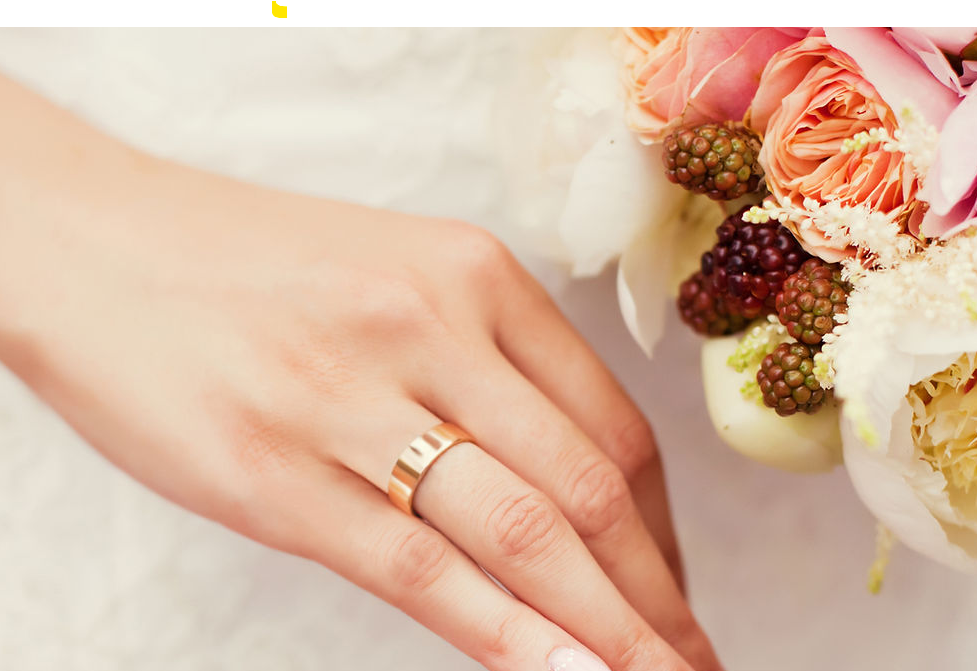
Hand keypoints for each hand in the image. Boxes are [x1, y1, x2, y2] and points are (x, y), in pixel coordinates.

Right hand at [0, 76, 721, 670]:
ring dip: (606, 628)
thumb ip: (486, 369)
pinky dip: (508, 636)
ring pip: (524, 533)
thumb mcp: (398, 278)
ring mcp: (354, 402)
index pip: (613, 424)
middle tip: (689, 660)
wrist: (99, 248)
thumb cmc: (254, 270)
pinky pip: (422, 571)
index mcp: (476, 276)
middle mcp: (432, 328)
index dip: (662, 529)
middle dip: (655, 595)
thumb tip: (562, 486)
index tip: (674, 588)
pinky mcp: (279, 476)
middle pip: (589, 487)